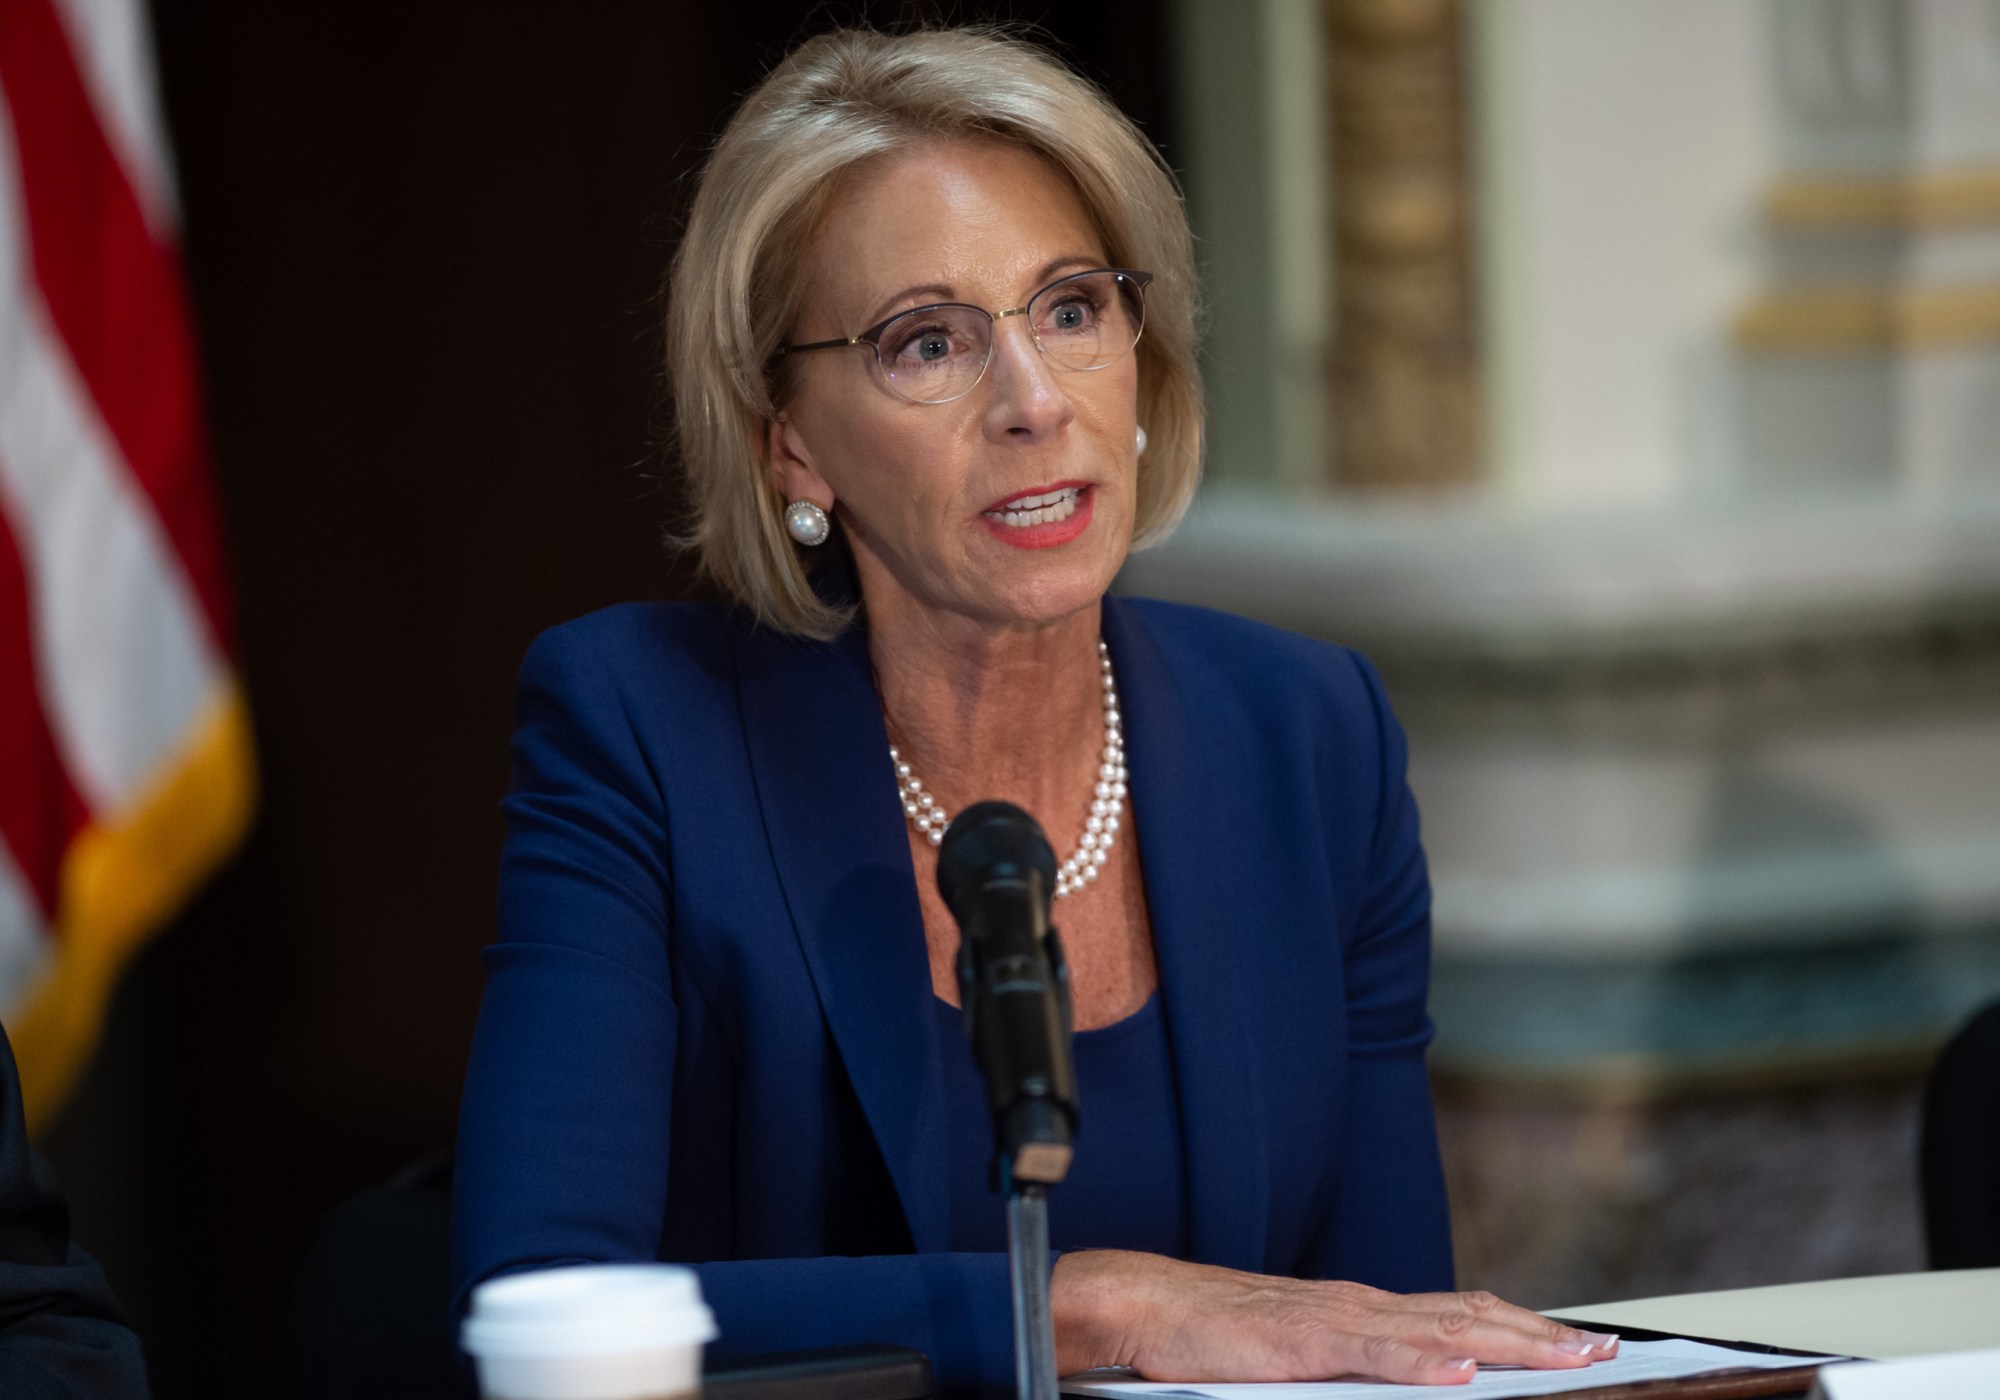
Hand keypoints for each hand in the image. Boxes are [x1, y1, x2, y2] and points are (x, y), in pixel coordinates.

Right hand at [1052, 1251, 1619, 1385]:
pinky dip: (1424, 1365)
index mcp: (1364, 1310)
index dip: (1525, 1326)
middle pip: (1470, 1316)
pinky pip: (1375, 1353)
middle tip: (1604, 1352)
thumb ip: (1361, 1365)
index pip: (1462, 1312)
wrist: (1150, 1305)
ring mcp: (1337, 1320)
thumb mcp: (1304, 1352)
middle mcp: (1362, 1305)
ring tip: (1563, 1360)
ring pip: (1439, 1329)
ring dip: (1508, 1345)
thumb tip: (1426, 1385)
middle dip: (1541, 1336)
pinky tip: (1462, 1376)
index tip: (1580, 1342)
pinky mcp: (1304, 1342)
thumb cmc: (1217, 1336)